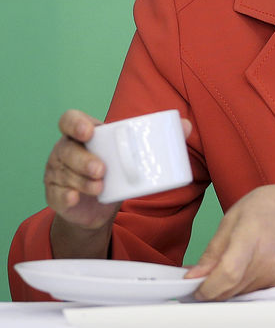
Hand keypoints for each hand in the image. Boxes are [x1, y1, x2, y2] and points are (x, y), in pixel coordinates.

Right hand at [45, 109, 119, 231]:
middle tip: (101, 170)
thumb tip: (168, 135)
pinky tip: (74, 197)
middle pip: (67, 150)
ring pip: (64, 174)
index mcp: (79, 134)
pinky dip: (67, 196)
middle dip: (84, 160)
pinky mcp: (54, 194)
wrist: (96, 207)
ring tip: (99, 187)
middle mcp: (64, 150)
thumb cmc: (110, 172)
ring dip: (83, 181)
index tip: (89, 132)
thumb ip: (131, 145)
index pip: (69, 120)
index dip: (76, 124)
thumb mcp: (120, 156)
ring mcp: (55, 172)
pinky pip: (57, 194)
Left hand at [187, 183, 274, 299]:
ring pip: (242, 296)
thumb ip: (213, 250)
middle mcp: (269, 260)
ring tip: (230, 266)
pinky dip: (246, 288)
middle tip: (207, 277)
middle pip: (231, 290)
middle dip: (214, 288)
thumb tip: (194, 276)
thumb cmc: (272, 205)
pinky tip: (247, 270)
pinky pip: (257, 294)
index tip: (195, 287)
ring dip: (230, 288)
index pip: (227, 275)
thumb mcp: (235, 216)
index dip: (206, 288)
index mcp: (252, 237)